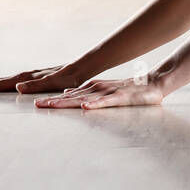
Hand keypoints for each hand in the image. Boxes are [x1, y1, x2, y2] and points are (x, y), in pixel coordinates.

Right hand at [0, 65, 86, 94]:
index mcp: (26, 79)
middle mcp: (25, 76)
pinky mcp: (33, 78)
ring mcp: (28, 76)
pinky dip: (0, 84)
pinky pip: (11, 82)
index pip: (0, 84)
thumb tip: (16, 87)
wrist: (80, 68)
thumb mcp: (54, 83)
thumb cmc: (69, 78)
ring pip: (3, 80)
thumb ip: (36, 85)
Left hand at [33, 75, 164, 109]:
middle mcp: (97, 89)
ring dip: (68, 102)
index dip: (52, 99)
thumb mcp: (104, 92)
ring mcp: (108, 93)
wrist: (153, 83)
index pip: (69, 96)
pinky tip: (85, 107)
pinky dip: (95, 104)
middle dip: (53, 101)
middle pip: (72, 97)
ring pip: (85, 99)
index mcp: (93, 88)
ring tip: (52, 105)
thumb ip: (87, 95)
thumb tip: (67, 96)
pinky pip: (106, 102)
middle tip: (36, 104)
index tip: (36, 103)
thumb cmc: (129, 90)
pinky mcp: (121, 98)